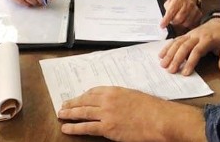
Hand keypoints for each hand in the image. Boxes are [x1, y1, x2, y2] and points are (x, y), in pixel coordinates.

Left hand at [59, 86, 204, 141]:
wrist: (159, 119)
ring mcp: (106, 114)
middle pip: (84, 101)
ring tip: (61, 115)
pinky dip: (74, 128)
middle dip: (72, 104)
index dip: (83, 96)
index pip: (92, 91)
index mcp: (114, 90)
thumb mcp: (133, 96)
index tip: (78, 98)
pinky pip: (86, 127)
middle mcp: (107, 100)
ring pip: (82, 113)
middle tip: (63, 105)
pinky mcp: (107, 127)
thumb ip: (120, 98)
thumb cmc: (152, 108)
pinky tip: (67, 128)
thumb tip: (114, 103)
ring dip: (69, 114)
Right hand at [159, 17, 219, 74]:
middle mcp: (197, 36)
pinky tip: (162, 54)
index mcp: (208, 39)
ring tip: (162, 63)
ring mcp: (190, 34)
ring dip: (169, 53)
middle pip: (184, 47)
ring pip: (177, 42)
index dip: (190, 62)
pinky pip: (175, 40)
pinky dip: (168, 47)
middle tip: (170, 70)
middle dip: (176, 59)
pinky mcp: (186, 34)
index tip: (185, 72)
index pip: (197, 51)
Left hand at [161, 0, 201, 28]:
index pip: (171, 11)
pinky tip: (185, 20)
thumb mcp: (169, 1)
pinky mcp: (198, 13)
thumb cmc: (177, 0)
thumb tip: (163, 21)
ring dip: (181, 24)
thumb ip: (166, 9)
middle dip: (174, 22)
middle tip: (172, 21)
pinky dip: (188, 24)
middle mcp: (187, 3)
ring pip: (186, 22)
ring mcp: (194, 8)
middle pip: (179, 18)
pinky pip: (192, 23)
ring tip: (179, 19)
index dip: (166, 20)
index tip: (162, 25)